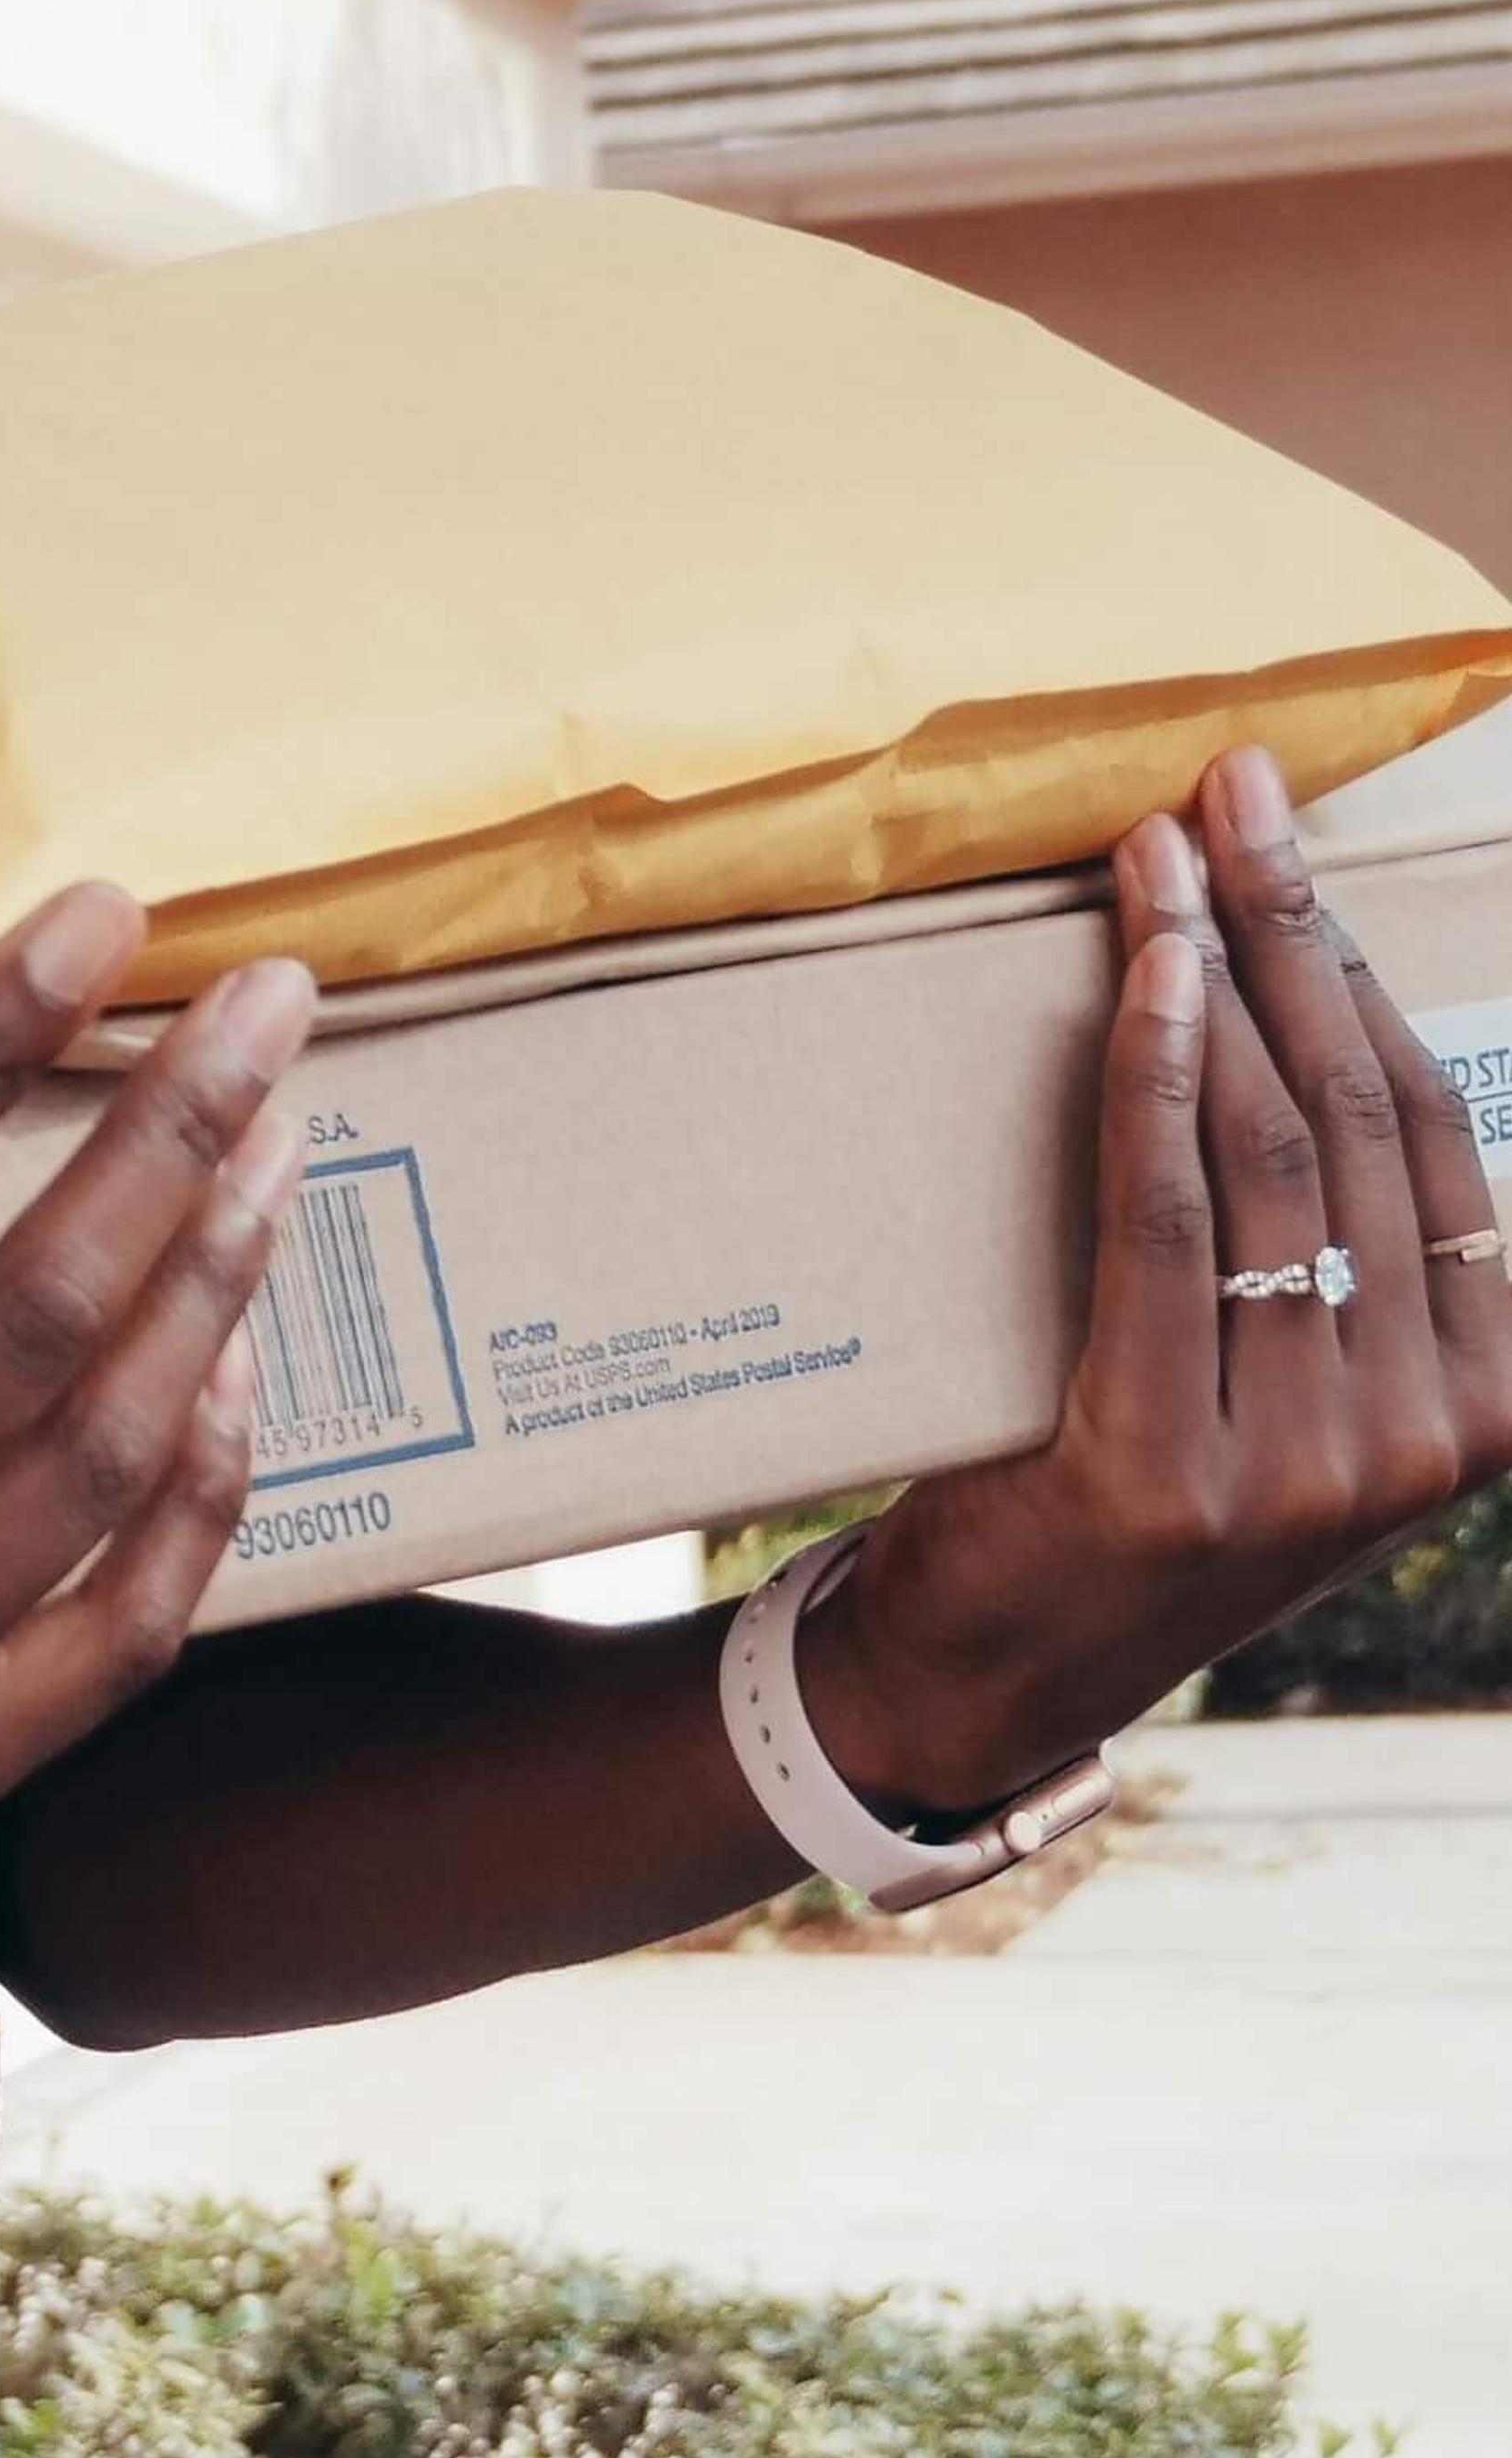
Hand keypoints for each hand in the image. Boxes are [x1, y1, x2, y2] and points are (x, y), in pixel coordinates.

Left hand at [802, 745, 1511, 1817]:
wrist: (995, 1668)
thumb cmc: (1130, 1473)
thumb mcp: (1277, 1373)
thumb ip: (1328, 1244)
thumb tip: (1304, 1007)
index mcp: (1480, 1400)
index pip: (1445, 1136)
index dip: (1366, 965)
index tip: (1290, 836)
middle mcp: (1418, 1437)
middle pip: (1365, 1118)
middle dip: (1294, 927)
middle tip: (1232, 789)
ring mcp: (1303, 1466)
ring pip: (1276, 1153)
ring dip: (1217, 970)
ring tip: (1162, 847)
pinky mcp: (1168, 1467)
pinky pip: (1170, 1221)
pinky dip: (1159, 1076)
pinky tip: (1148, 970)